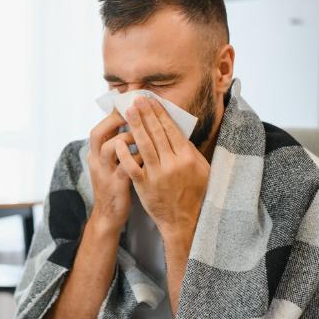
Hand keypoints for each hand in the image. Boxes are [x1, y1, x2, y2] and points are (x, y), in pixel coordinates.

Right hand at [87, 110, 142, 231]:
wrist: (109, 215)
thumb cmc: (115, 186)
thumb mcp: (110, 164)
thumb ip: (117, 147)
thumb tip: (133, 126)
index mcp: (94, 154)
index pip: (99, 128)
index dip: (112, 114)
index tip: (129, 102)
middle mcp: (95, 161)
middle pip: (98, 133)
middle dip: (116, 119)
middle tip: (135, 110)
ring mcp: (104, 173)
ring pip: (110, 147)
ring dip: (126, 136)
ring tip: (142, 132)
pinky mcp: (116, 184)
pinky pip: (126, 166)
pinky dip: (138, 157)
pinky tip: (150, 153)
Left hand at [113, 96, 209, 242]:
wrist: (183, 220)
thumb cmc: (194, 192)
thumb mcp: (200, 169)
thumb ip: (189, 150)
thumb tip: (178, 131)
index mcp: (188, 157)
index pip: (171, 129)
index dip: (160, 113)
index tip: (152, 101)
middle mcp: (173, 164)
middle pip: (157, 133)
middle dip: (146, 114)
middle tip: (136, 99)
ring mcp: (158, 175)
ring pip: (144, 145)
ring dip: (135, 126)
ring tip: (128, 112)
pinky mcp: (144, 186)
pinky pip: (132, 166)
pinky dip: (125, 153)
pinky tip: (118, 141)